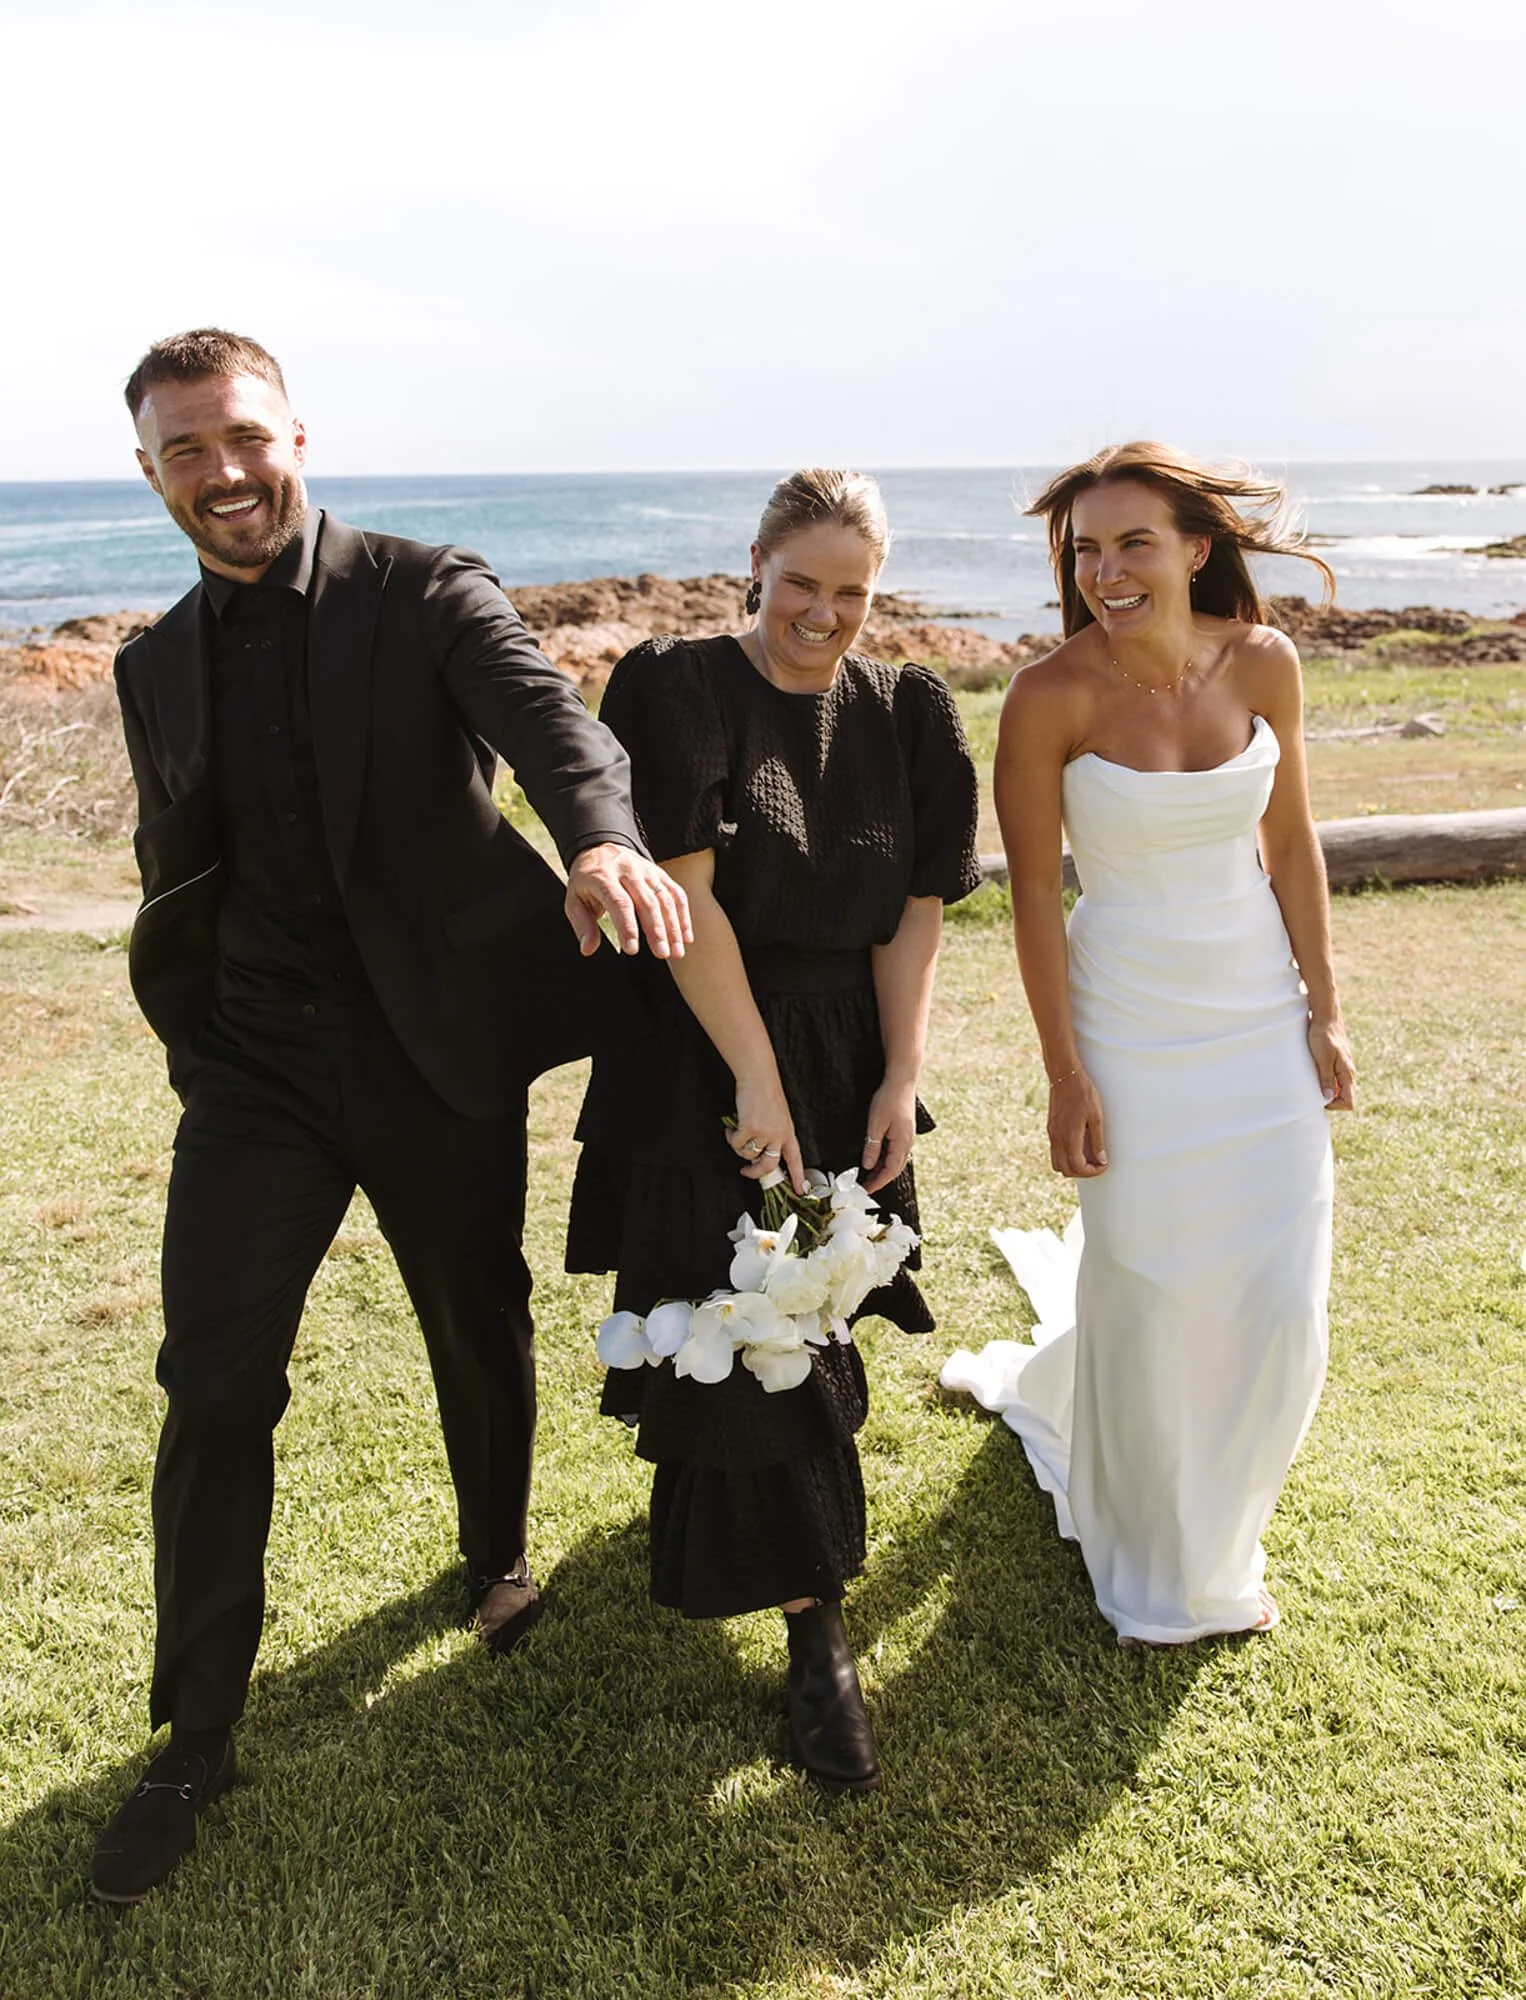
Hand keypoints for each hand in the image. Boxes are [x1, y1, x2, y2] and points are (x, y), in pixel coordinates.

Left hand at [564, 843, 692, 958]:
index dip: (627, 927)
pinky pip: (676, 893)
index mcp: (603, 878)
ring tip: (676, 952)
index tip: (632, 950)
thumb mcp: (574, 900)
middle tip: (662, 955)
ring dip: (673, 927)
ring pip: (665, 898)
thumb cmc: (587, 882)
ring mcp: (647, 871)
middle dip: (656, 930)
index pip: (620, 903)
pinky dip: (683, 916)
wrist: (600, 848)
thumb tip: (588, 949)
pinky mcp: (660, 874)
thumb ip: (582, 924)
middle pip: (647, 902)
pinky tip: (686, 938)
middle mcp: (628, 872)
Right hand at [730, 1075, 804, 1192]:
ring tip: (737, 1133)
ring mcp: (764, 1133)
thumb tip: (759, 1151)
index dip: (798, 1177)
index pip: (796, 1159)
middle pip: (769, 1165)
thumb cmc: (766, 1093)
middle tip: (746, 1172)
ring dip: (739, 1147)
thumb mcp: (778, 1116)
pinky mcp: (749, 1128)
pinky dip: (731, 1138)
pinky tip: (732, 1129)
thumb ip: (773, 1134)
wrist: (758, 1077)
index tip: (800, 1191)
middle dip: (755, 1173)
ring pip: (749, 1154)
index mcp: (788, 1132)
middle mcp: (778, 1135)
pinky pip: (737, 1144)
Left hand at [861, 1077, 916, 1194]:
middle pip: (894, 1168)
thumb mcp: (875, 1124)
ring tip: (868, 1175)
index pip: (890, 1171)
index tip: (866, 1191)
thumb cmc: (888, 1099)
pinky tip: (875, 1158)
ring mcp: (907, 1137)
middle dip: (880, 1179)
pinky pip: (895, 1151)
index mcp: (902, 1144)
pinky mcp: (904, 1131)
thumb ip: (872, 1146)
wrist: (902, 1080)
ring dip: (882, 1169)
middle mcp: (907, 1143)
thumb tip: (868, 1166)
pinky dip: (885, 1159)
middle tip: (865, 1186)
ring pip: (895, 1160)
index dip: (878, 1182)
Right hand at [1048, 1070, 1106, 1177]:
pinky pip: (1055, 1152)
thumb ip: (1097, 1141)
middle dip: (1082, 1172)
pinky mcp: (1050, 1129)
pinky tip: (1078, 1148)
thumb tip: (1101, 1159)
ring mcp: (1052, 1134)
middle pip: (1065, 1169)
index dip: (1092, 1171)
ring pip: (1057, 1163)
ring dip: (1072, 1166)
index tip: (1103, 1165)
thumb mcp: (1096, 1117)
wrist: (1065, 1076)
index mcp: (1069, 1136)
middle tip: (1096, 1164)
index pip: (1077, 1166)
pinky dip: (1065, 1157)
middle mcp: (1057, 1138)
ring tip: (1087, 1158)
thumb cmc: (1083, 1093)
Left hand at [1308, 1017, 1356, 1110]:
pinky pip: (1334, 1078)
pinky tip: (1314, 1073)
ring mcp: (1343, 1068)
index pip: (1349, 1102)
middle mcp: (1348, 1073)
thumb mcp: (1323, 1058)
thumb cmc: (1323, 1035)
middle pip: (1344, 1097)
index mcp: (1347, 1074)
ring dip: (1326, 1089)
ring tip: (1313, 1081)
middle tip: (1313, 1091)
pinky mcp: (1337, 1062)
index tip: (1320, 1098)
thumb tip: (1328, 1097)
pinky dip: (1325, 1080)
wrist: (1326, 1016)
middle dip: (1330, 1099)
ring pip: (1338, 1088)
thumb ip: (1327, 1078)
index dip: (1335, 1105)